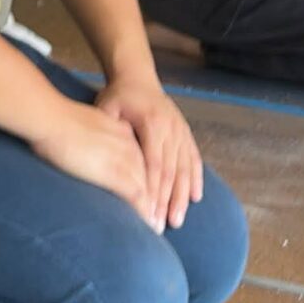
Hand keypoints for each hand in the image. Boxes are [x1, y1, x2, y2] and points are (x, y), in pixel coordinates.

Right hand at [34, 99, 156, 227]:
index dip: (147, 179)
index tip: (151, 196)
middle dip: (156, 198)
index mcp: (122, 132)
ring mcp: (125, 159)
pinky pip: (137, 196)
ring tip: (155, 227)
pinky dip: (144, 212)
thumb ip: (94, 138)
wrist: (52, 119)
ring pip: (148, 188)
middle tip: (159, 217)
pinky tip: (147, 224)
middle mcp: (129, 145)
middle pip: (150, 175)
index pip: (142, 160)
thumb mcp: (84, 126)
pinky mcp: (116, 173)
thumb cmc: (56, 121)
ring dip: (153, 209)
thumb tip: (89, 149)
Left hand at [96, 68, 204, 230]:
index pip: (154, 165)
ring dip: (182, 196)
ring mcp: (181, 131)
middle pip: (171, 172)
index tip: (149, 213)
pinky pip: (194, 159)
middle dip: (168, 201)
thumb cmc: (118, 96)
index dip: (153, 191)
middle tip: (164, 225)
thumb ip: (110, 130)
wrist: (138, 77)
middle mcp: (172, 129)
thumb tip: (113, 158)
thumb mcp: (107, 107)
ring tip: (178, 219)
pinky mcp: (186, 133)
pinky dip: (195, 179)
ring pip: (185, 168)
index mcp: (153, 124)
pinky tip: (196, 197)